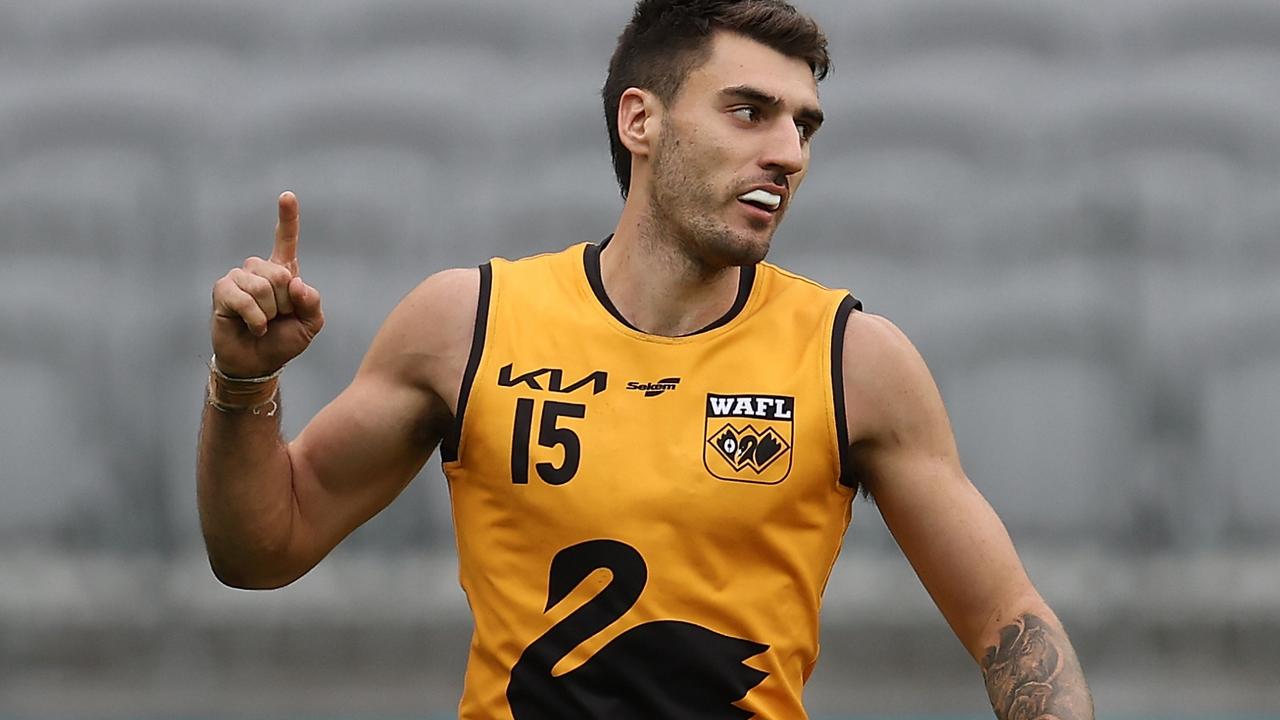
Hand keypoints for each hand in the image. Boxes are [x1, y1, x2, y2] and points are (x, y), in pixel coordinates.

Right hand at [211, 192, 324, 377]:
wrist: (258, 363)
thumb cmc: (284, 341)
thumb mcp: (310, 324)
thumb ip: (312, 302)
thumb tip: (295, 283)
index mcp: (283, 273)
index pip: (286, 241)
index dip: (287, 218)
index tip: (287, 195)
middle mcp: (259, 270)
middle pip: (280, 274)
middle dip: (285, 303)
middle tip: (278, 318)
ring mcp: (239, 278)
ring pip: (263, 286)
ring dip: (269, 312)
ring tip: (264, 323)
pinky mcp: (222, 291)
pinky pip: (244, 298)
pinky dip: (255, 318)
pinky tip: (254, 327)